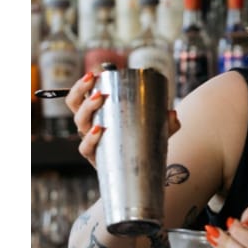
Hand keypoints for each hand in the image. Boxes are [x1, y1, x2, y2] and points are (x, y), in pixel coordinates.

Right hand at [65, 71, 181, 167]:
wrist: (143, 174)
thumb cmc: (144, 145)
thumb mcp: (157, 130)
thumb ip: (168, 123)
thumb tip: (171, 113)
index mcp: (98, 114)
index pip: (82, 96)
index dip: (82, 85)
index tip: (94, 73)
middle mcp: (90, 126)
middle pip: (76, 106)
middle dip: (82, 92)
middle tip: (99, 86)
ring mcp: (91, 143)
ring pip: (79, 123)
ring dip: (87, 109)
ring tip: (99, 100)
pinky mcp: (95, 159)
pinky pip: (86, 148)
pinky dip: (90, 139)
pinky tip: (98, 130)